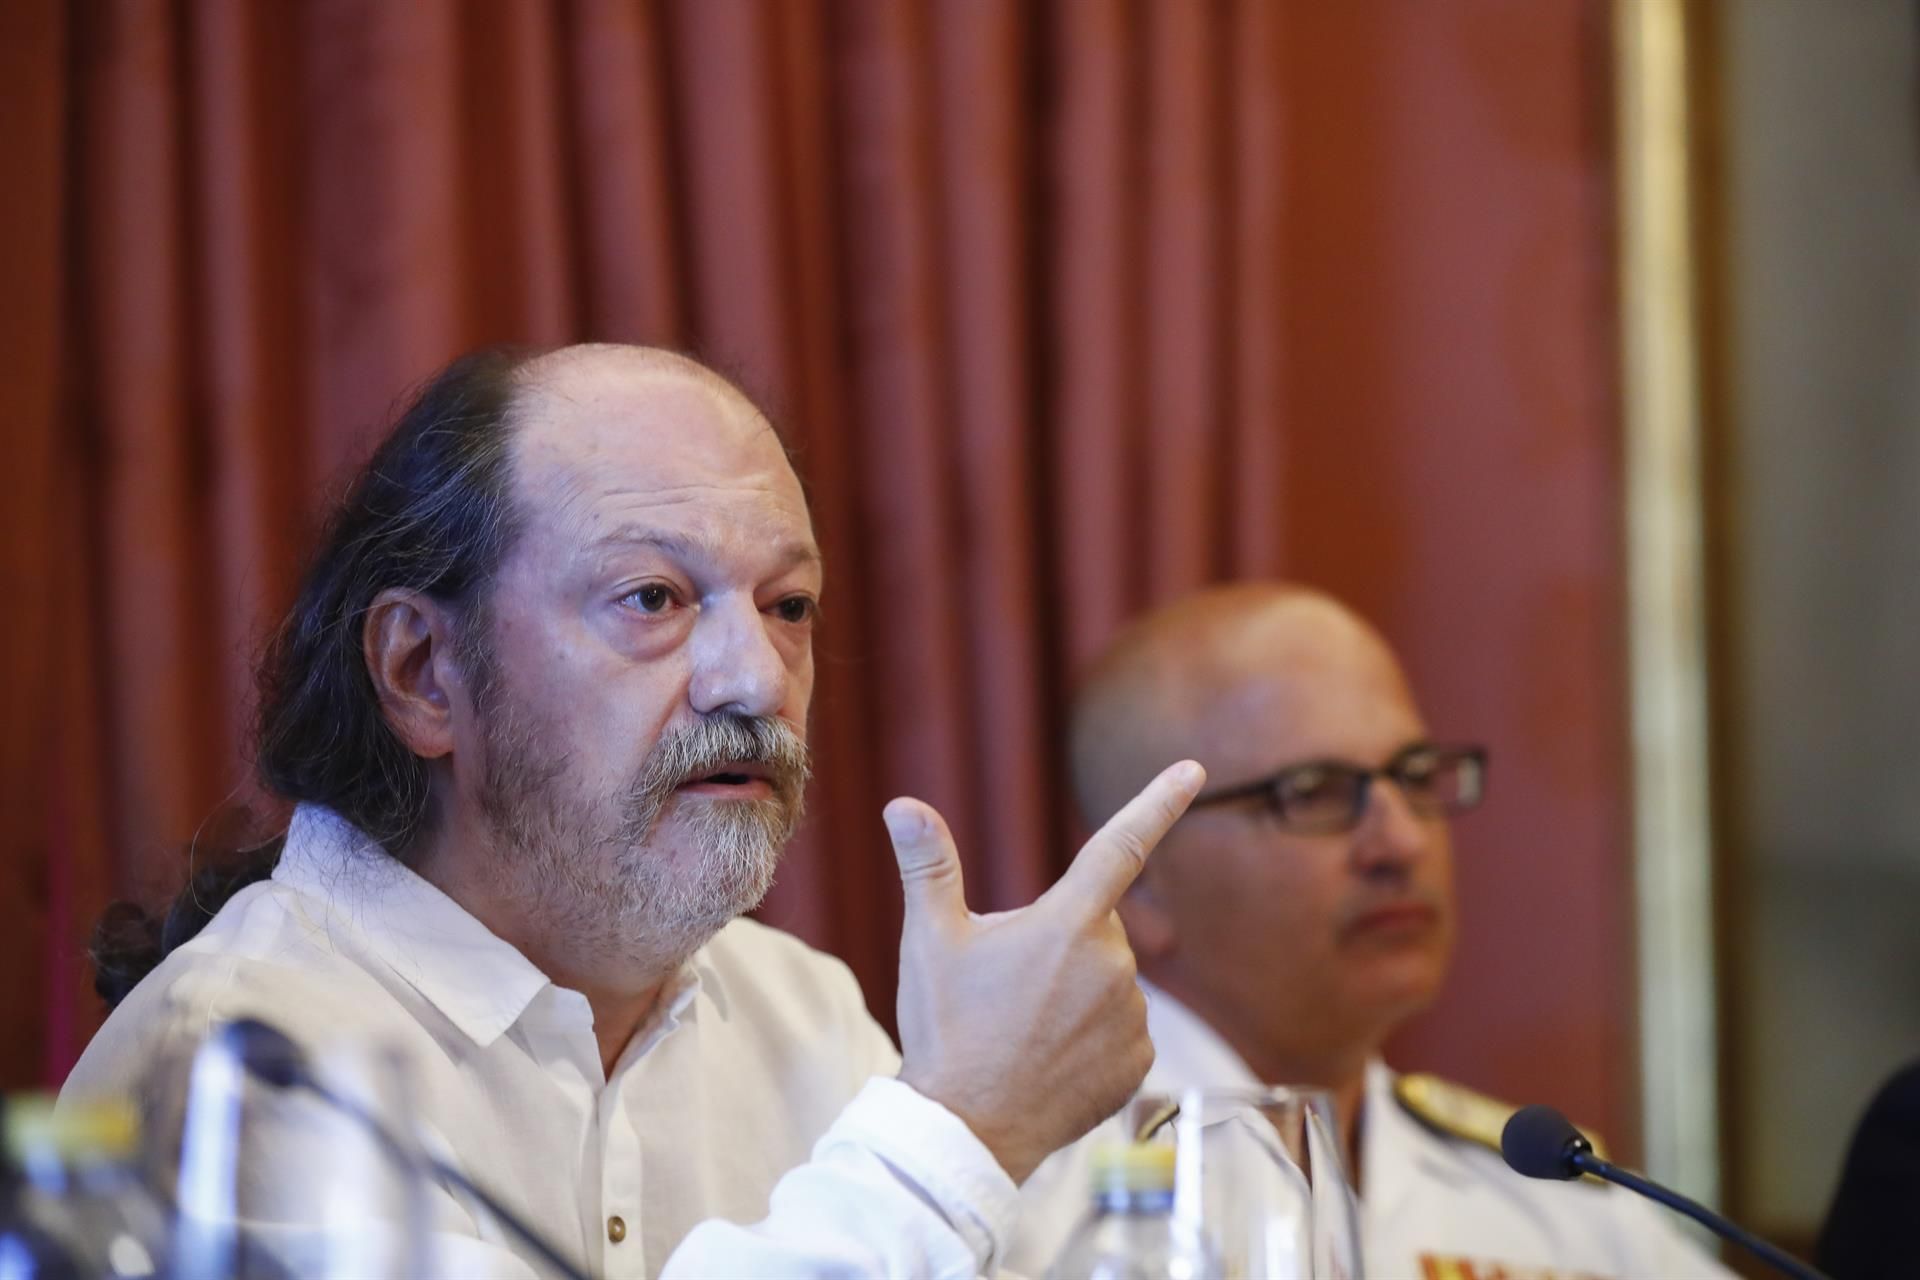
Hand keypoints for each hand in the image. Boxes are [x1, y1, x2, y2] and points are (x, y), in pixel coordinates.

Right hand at [885, 760, 1205, 1183]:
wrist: (966, 1130)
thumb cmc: (946, 1028)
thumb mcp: (930, 940)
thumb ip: (928, 866)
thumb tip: (903, 805)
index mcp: (1067, 922)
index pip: (1121, 844)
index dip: (1158, 801)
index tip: (1194, 769)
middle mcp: (1112, 964)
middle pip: (1094, 927)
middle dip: (1059, 939)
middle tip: (1005, 982)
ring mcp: (1131, 1017)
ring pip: (1107, 980)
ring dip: (1074, 990)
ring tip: (1021, 1028)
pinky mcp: (1137, 1062)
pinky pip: (1119, 1030)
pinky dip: (1090, 1036)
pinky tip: (1049, 1058)